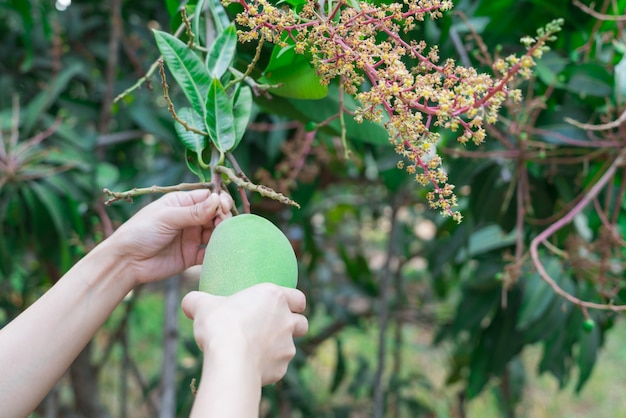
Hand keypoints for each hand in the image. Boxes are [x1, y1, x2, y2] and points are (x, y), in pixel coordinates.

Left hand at [107, 190, 233, 284]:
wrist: (126, 262)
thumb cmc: (141, 231)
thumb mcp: (167, 217)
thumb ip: (193, 212)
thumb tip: (218, 200)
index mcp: (182, 203)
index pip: (209, 197)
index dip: (220, 201)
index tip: (224, 208)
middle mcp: (190, 219)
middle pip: (216, 214)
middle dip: (223, 218)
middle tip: (223, 224)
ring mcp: (192, 237)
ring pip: (216, 233)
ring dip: (223, 234)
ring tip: (223, 238)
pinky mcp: (192, 256)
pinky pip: (210, 253)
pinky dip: (218, 252)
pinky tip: (221, 252)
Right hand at [182, 283, 308, 384]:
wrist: (229, 359)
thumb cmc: (220, 325)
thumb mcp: (202, 306)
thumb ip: (197, 300)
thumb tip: (189, 301)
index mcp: (274, 297)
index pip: (299, 298)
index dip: (294, 302)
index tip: (284, 307)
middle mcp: (286, 320)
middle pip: (302, 323)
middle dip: (292, 325)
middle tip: (274, 328)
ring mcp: (287, 345)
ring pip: (291, 346)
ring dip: (279, 347)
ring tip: (257, 350)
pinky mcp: (282, 367)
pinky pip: (278, 366)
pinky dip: (268, 366)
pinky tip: (251, 366)